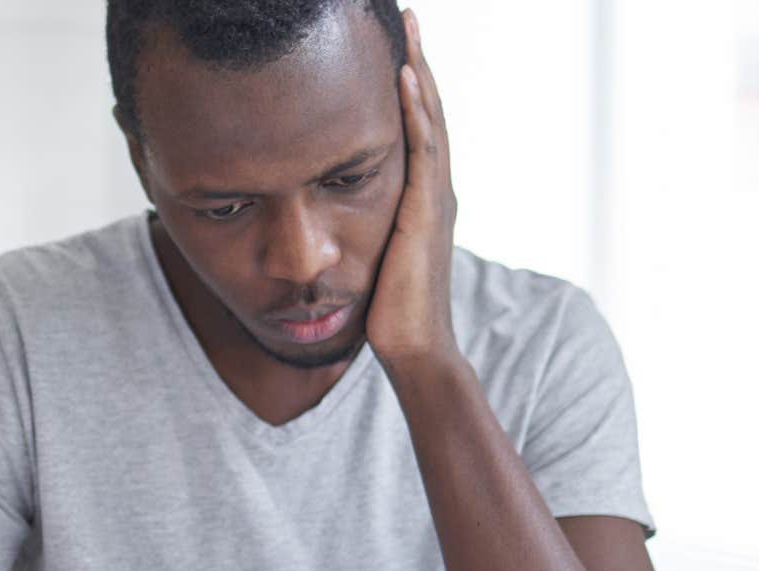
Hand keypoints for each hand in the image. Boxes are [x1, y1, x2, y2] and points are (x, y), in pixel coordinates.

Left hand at [365, 9, 461, 373]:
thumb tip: (322, 216)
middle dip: (415, 59)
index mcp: (420, 196)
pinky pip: (423, 149)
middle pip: (426, 108)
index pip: (414, 125)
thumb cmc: (386, 311)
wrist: (413, 349)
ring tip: (406, 28)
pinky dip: (416, 111)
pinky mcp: (427, 212)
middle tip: (403, 15)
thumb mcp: (367, 256)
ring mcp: (435, 198)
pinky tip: (404, 78)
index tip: (390, 41)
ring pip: (429, 118)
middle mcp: (435, 189)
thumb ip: (357, 228)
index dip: (406, 81)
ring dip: (418, 69)